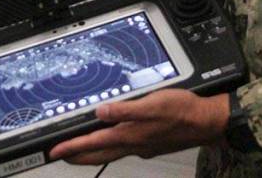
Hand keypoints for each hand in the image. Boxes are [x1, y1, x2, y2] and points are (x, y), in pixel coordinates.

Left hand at [49, 90, 228, 164]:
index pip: (93, 145)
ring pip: (110, 153)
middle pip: (98, 155)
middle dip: (77, 156)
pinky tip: (114, 137)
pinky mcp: (151, 143)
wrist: (207, 122)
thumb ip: (125, 109)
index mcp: (130, 135)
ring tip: (80, 148)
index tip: (54, 152)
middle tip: (61, 155)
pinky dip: (111, 145)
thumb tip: (100, 112)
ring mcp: (143, 146)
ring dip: (92, 152)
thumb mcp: (152, 104)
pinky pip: (124, 147)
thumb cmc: (182, 112)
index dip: (71, 148)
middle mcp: (134, 144)